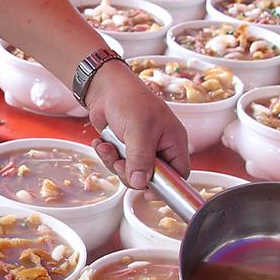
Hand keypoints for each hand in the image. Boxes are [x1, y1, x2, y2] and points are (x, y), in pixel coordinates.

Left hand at [82, 59, 189, 189]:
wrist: (104, 87)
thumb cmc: (129, 100)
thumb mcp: (139, 130)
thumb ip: (141, 158)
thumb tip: (140, 182)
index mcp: (173, 142)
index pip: (178, 174)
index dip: (166, 186)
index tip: (147, 192)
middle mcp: (159, 147)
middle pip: (151, 178)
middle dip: (131, 173)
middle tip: (120, 162)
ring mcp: (141, 148)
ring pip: (130, 172)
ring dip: (115, 163)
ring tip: (107, 148)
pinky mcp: (124, 147)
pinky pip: (117, 163)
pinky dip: (107, 155)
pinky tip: (100, 143)